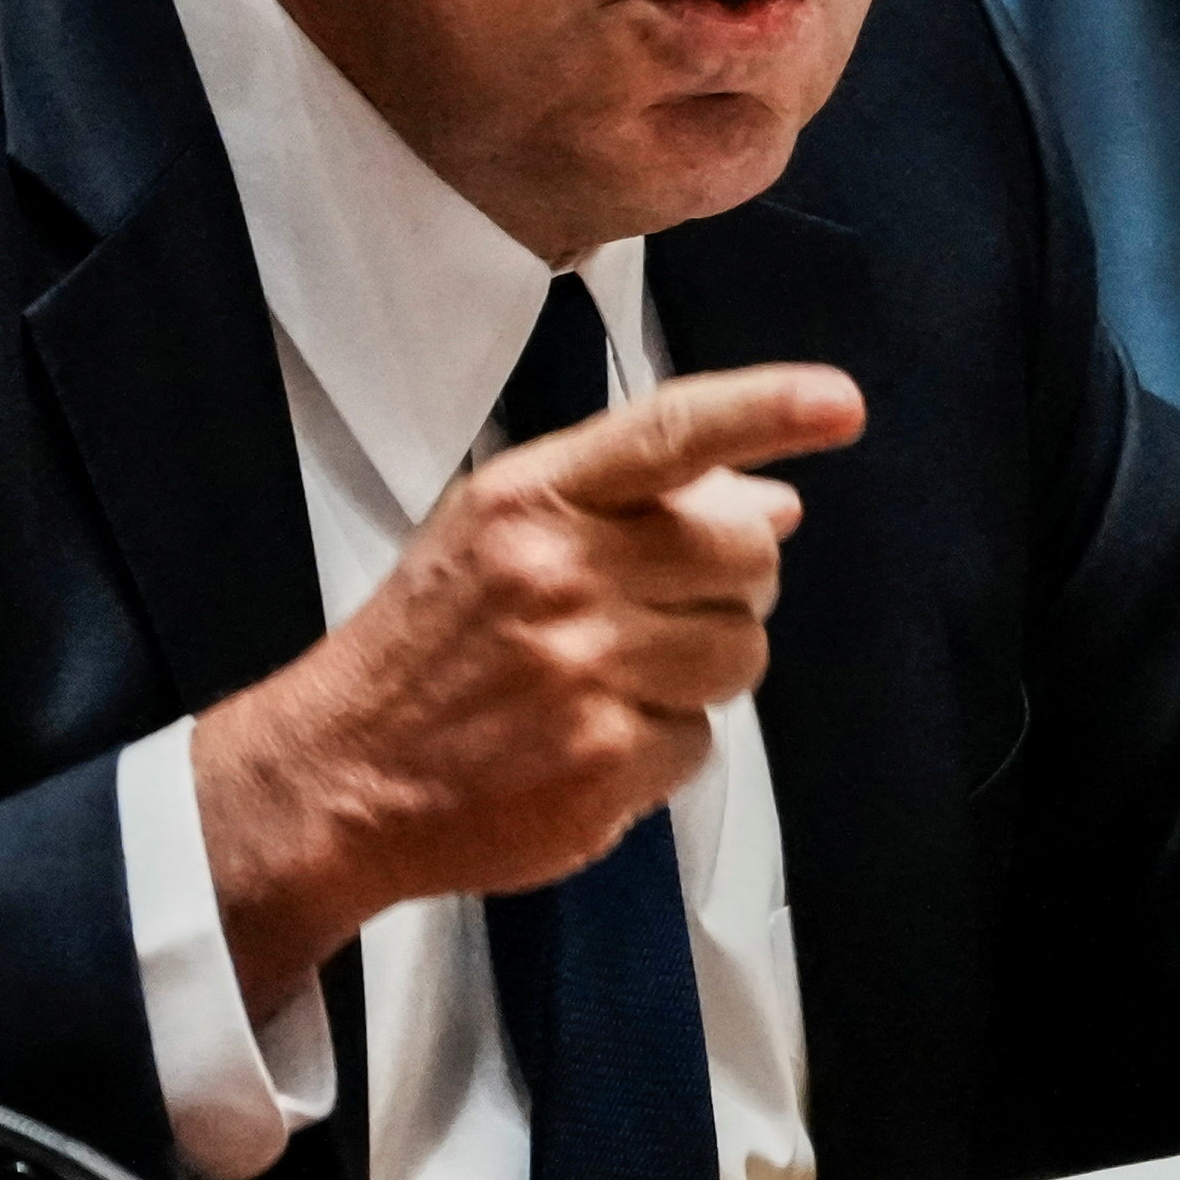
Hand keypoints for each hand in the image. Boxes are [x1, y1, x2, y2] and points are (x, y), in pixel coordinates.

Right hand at [191, 362, 862, 1013]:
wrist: (339, 774)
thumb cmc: (429, 645)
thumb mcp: (502, 535)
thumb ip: (634, 506)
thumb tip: (777, 503)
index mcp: (531, 499)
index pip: (670, 432)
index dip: (766, 410)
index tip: (840, 404)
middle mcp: (560, 574)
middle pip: (745, 556)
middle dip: (730, 586)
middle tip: (663, 612)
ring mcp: (583, 673)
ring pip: (740, 651)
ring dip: (703, 670)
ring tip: (616, 681)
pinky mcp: (603, 764)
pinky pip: (701, 742)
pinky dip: (663, 749)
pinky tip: (590, 745)